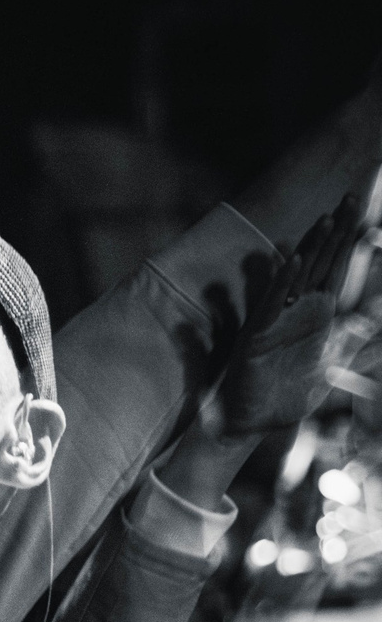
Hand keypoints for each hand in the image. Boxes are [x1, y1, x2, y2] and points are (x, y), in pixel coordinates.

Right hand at [195, 193, 358, 443]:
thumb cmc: (287, 400)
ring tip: (327, 220)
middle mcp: (297, 312)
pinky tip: (291, 259)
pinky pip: (270, 303)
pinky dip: (280, 282)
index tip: (358, 211)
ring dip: (311, 249)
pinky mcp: (257, 336)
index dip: (349, 242)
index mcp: (318, 317)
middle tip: (352, 197)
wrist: (250, 423)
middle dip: (337, 233)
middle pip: (320, 264)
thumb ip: (353, 350)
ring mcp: (276, 320)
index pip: (337, 271)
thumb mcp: (329, 373)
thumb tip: (370, 322)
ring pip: (297, 277)